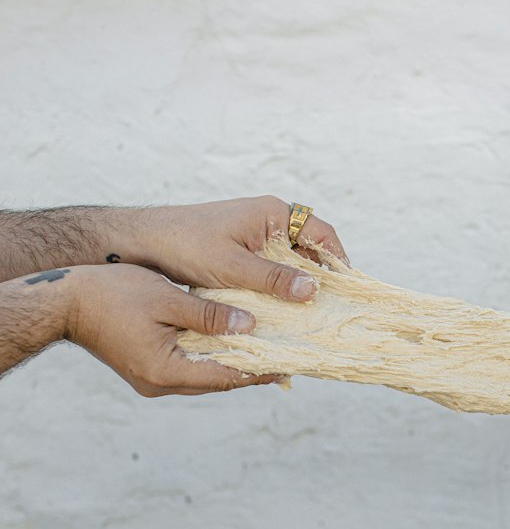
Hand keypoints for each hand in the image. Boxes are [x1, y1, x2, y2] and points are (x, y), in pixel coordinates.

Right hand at [66, 264, 284, 396]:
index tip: (292, 366)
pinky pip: (190, 370)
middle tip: (289, 360)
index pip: (226, 377)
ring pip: (205, 377)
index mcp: (166, 371)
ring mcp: (152, 381)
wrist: (63, 302)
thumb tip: (249, 325)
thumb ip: (209, 315)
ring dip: (234, 366)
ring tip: (268, 353)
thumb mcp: (166, 299)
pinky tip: (232, 346)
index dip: (261, 371)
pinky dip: (213, 360)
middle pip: (219, 383)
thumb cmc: (111, 294)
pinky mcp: (147, 371)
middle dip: (253, 371)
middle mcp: (160, 384)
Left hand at [124, 196, 347, 302]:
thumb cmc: (186, 246)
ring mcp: (256, 236)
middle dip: (322, 277)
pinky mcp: (244, 252)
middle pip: (310, 249)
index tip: (348, 288)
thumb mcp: (232, 266)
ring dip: (300, 285)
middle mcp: (269, 221)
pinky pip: (273, 269)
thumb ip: (273, 278)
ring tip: (311, 315)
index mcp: (272, 213)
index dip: (339, 260)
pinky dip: (281, 288)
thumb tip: (314, 290)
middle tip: (333, 308)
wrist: (143, 242)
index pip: (322, 233)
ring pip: (292, 262)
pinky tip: (283, 312)